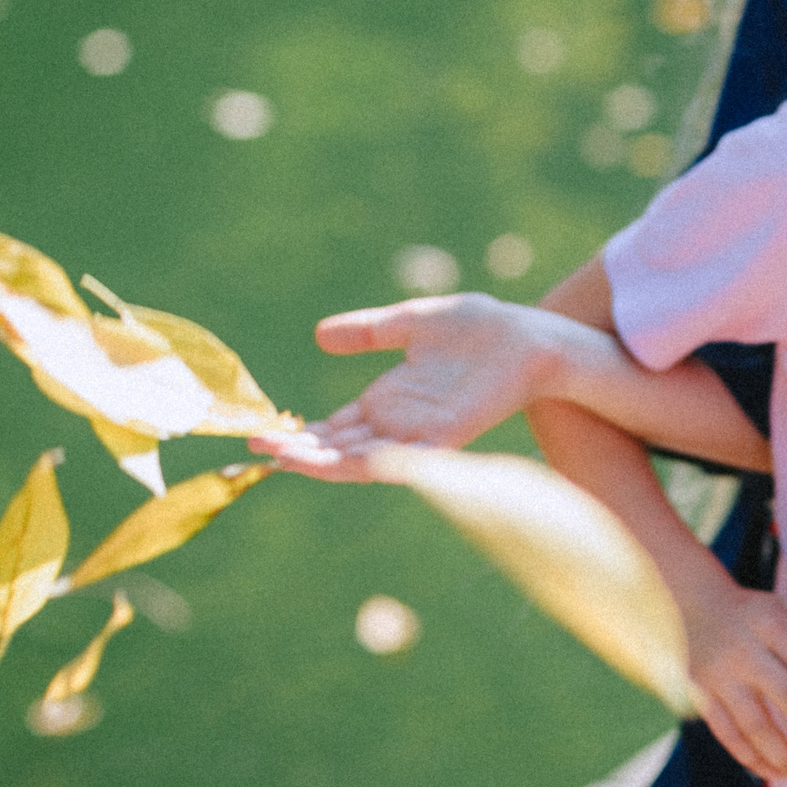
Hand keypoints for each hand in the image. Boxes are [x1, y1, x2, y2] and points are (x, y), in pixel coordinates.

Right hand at [252, 294, 568, 481]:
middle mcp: (399, 423)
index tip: (260, 434)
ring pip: (363, 459)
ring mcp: (422, 433)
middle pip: (339, 448)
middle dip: (299, 450)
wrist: (530, 337)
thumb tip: (319, 335)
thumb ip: (370, 331)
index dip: (300, 434)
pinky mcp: (448, 436)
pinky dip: (379, 462)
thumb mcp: (412, 323)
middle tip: (257, 448)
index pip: (335, 427)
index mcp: (388, 400)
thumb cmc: (479, 328)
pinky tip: (348, 462)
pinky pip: (408, 457)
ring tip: (285, 458)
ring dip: (325, 461)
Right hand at [683, 585, 786, 786]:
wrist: (689, 606)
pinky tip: (775, 774)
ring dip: (785, 757)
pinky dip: (750, 757)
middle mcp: (746, 652)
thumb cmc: (753, 613)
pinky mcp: (700, 695)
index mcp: (773, 626)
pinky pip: (727, 733)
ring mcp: (720, 676)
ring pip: (755, 724)